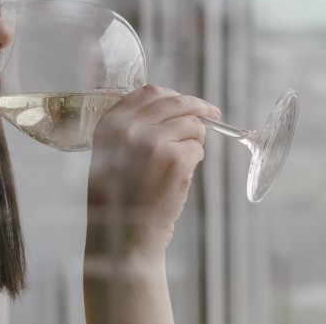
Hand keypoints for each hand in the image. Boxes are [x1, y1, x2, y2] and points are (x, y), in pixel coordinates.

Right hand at [86, 84, 220, 256]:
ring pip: (192, 124)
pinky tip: (180, 175)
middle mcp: (130, 128)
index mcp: (112, 123)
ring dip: (195, 140)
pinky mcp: (175, 159)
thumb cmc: (121, 196)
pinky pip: (197, 147)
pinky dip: (195, 159)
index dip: (173, 95)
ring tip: (182, 161)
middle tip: (213, 114)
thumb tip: (171, 105)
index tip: (188, 102)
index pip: (149, 92)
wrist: (125, 232)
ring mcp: (154, 141)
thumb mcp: (112, 153)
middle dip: (198, 107)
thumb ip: (132, 127)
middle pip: (175, 102)